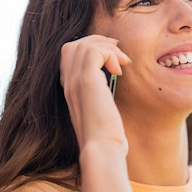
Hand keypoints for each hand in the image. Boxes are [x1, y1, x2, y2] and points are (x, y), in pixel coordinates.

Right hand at [60, 35, 130, 158]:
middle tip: (118, 50)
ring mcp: (75, 82)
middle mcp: (68, 84)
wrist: (102, 150)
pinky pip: (94, 51)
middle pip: (73, 45)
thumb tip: (114, 82)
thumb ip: (100, 96)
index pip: (69, 55)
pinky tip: (119, 71)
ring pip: (84, 45)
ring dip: (107, 47)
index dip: (90, 48)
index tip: (112, 55)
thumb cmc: (105, 138)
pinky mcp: (86, 82)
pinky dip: (110, 54)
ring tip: (123, 62)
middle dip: (98, 41)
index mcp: (70, 90)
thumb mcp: (100, 112)